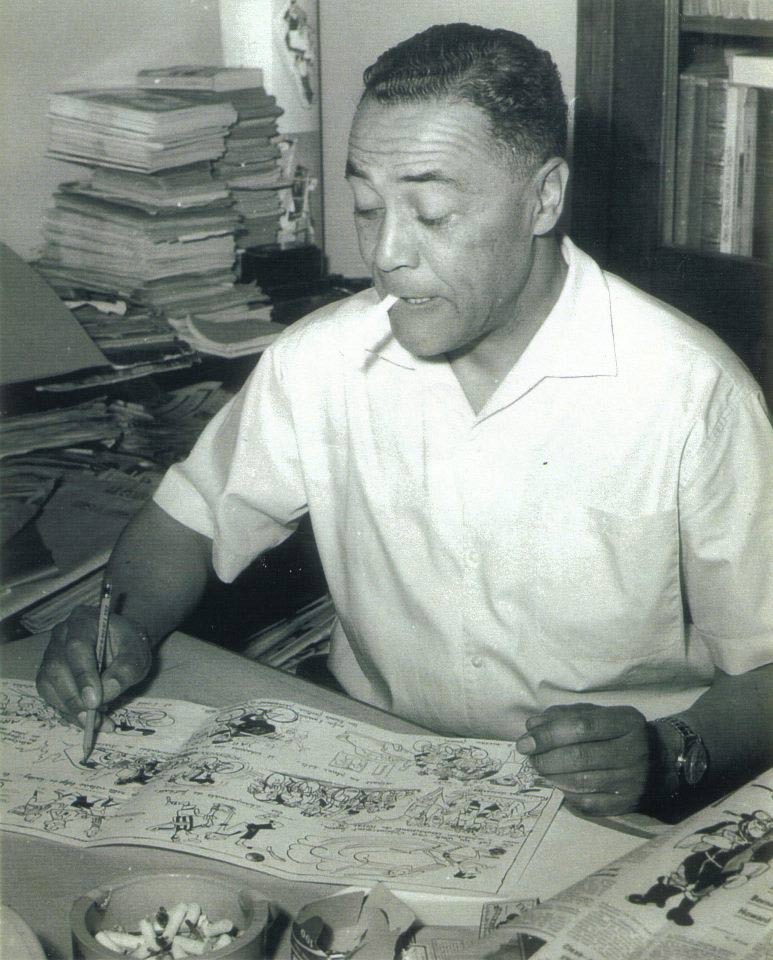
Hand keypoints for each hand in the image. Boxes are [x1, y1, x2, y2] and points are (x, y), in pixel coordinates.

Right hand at [36, 604, 152, 727]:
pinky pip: (51, 696)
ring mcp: (51, 654)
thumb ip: (126, 669)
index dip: (83, 675)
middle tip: (93, 719)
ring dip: (71, 710)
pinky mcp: (49, 674)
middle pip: (57, 668)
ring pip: (49, 685)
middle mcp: (61, 635)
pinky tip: (89, 721)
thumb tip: (107, 691)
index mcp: (83, 621)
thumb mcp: (138, 653)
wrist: (121, 642)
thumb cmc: (129, 644)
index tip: (94, 701)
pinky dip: (69, 713)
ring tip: (97, 723)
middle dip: (74, 698)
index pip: (77, 647)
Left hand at [516, 703, 649, 815]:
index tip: (526, 742)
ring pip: (581, 782)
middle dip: (546, 758)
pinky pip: (588, 803)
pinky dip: (565, 795)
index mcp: (626, 722)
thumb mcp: (599, 714)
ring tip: (539, 770)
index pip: (582, 726)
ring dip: (551, 777)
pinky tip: (557, 785)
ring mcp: (632, 781)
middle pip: (580, 756)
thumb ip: (565, 716)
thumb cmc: (619, 733)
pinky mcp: (626, 804)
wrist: (660, 762)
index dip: (549, 734)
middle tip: (530, 758)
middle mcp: (633, 751)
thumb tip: (532, 726)